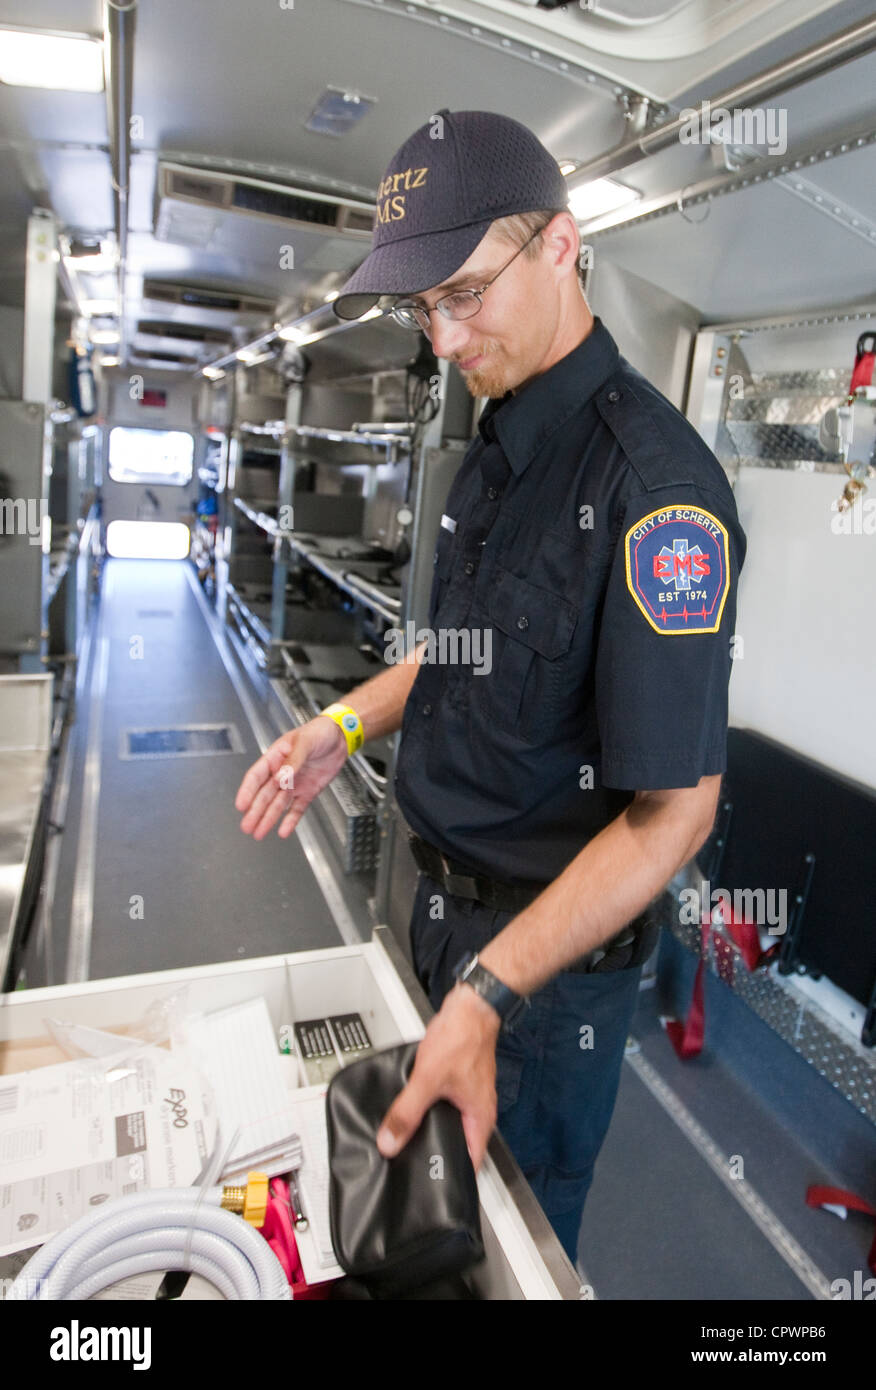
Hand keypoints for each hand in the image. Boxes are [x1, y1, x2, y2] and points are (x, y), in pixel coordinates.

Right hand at [234, 718, 348, 839]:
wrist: (340, 737)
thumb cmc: (319, 732)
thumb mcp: (305, 742)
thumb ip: (293, 760)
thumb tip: (280, 777)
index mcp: (275, 757)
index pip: (257, 776)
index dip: (247, 791)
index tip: (241, 805)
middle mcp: (281, 773)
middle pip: (264, 795)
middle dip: (255, 811)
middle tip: (246, 826)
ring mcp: (294, 784)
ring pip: (277, 805)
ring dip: (268, 819)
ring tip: (258, 833)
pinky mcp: (307, 792)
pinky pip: (297, 809)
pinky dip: (290, 821)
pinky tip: (283, 831)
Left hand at [376, 984, 501, 1170]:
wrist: (470, 1007)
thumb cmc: (462, 1038)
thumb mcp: (428, 1080)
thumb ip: (406, 1112)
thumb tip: (389, 1142)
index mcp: (479, 1118)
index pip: (469, 1163)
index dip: (451, 1178)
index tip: (432, 1188)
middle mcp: (477, 1110)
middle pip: (457, 1143)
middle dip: (435, 1154)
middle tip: (411, 1167)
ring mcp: (469, 1094)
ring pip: (449, 1122)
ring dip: (430, 1128)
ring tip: (407, 1139)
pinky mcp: (459, 1080)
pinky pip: (443, 1104)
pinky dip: (429, 1108)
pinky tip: (413, 1106)